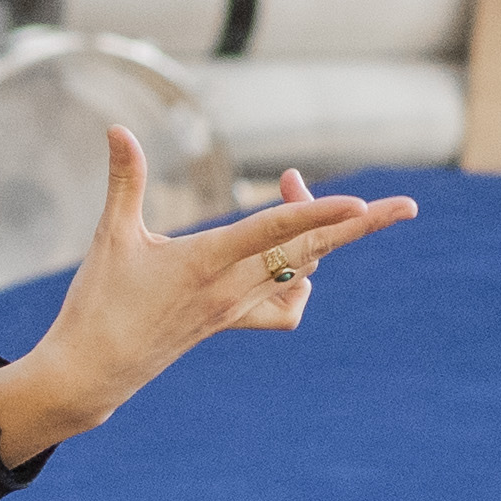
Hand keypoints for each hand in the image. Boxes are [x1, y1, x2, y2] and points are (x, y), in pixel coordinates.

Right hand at [0, 131, 415, 464]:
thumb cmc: (98, 304)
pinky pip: (285, 306)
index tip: (361, 204)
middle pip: (312, 251)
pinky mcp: (230, 322)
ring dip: (321, 236)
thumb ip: (124, 180)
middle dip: (360, 226)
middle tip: (406, 208)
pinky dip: (300, 283)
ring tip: (311, 194)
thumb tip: (116, 127)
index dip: (319, 212)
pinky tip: (293, 264)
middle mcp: (232, 287)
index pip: (276, 231)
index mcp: (206, 262)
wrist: (93, 372)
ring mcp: (236, 308)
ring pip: (302, 271)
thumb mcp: (110, 237)